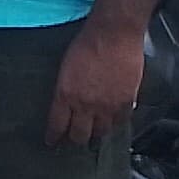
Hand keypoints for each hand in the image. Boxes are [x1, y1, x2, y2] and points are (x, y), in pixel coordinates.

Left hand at [45, 22, 142, 146]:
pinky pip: (120, 122)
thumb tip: (67, 102)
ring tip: (94, 135)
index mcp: (65, 95)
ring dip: (96, 134)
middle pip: (79, 135)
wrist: (114, 35)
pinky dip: (115, 124)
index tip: (52, 143)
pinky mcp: (126, 102)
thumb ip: (66, 89)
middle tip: (74, 141)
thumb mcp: (65, 68)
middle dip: (75, 140)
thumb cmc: (87, 44)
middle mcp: (85, 105)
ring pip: (101, 132)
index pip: (57, 125)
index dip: (54, 137)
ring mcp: (107, 106)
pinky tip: (112, 123)